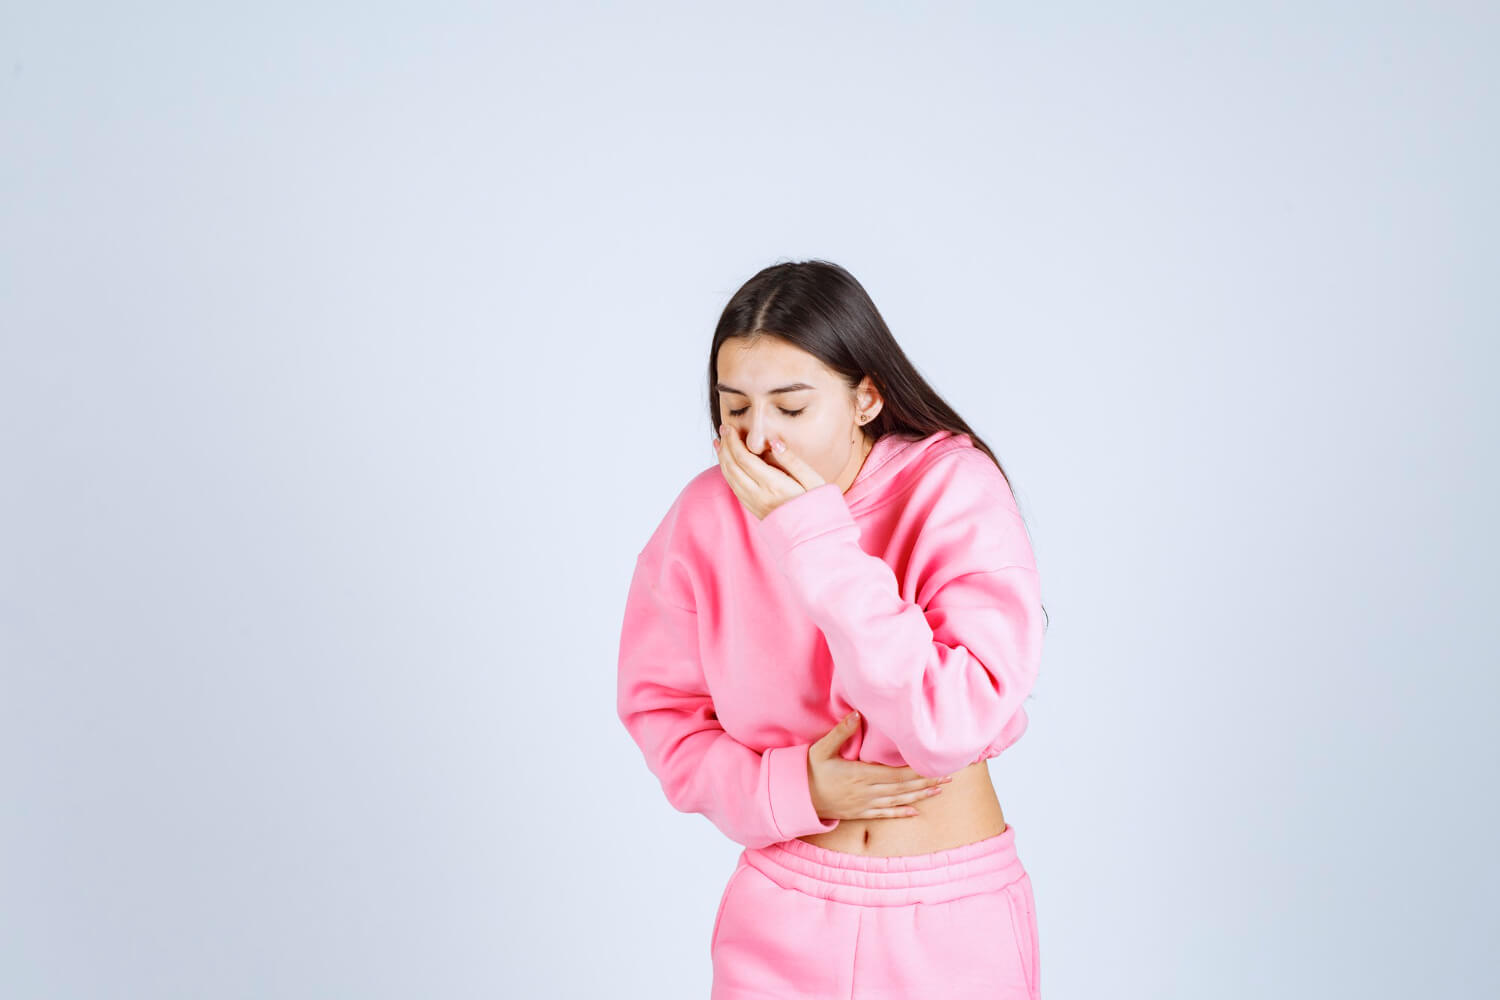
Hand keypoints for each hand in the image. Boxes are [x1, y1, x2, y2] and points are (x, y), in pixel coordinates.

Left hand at [713, 423, 826, 520]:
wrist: (815, 535)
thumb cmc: (817, 505)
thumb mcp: (812, 479)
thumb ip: (792, 460)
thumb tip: (774, 441)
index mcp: (773, 485)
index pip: (744, 459)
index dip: (734, 441)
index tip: (730, 427)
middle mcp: (759, 495)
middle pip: (732, 467)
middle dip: (725, 446)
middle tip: (724, 429)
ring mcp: (754, 504)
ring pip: (730, 478)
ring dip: (722, 459)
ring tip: (719, 443)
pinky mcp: (753, 509)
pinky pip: (734, 488)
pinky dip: (726, 472)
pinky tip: (727, 464)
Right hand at [806, 711, 954, 819]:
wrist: (796, 798)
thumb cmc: (808, 770)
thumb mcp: (821, 748)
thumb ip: (841, 732)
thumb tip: (857, 714)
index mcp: (860, 774)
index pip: (896, 773)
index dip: (917, 770)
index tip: (934, 764)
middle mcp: (867, 791)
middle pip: (903, 787)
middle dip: (926, 782)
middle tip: (949, 777)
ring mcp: (864, 804)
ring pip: (898, 801)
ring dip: (920, 796)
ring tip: (940, 790)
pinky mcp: (859, 812)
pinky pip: (884, 814)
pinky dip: (901, 813)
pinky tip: (916, 811)